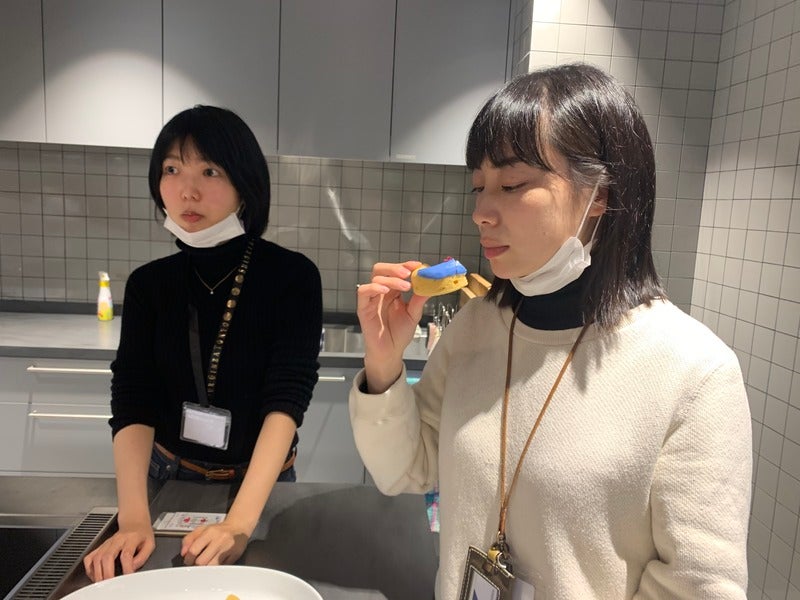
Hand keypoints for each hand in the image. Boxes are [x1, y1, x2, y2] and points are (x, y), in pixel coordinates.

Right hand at [83, 525, 154, 581]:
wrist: (134, 522)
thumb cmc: (142, 534)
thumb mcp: (150, 543)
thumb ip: (143, 557)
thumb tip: (132, 568)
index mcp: (131, 538)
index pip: (126, 554)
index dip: (126, 567)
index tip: (128, 577)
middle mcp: (117, 540)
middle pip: (107, 556)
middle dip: (107, 572)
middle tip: (110, 583)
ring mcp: (107, 543)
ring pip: (96, 557)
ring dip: (97, 572)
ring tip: (102, 582)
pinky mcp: (100, 546)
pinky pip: (89, 557)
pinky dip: (89, 568)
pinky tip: (95, 575)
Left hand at [181, 519, 248, 566]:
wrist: (238, 527)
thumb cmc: (218, 530)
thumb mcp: (202, 529)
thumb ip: (189, 539)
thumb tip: (183, 553)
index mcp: (210, 532)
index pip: (194, 550)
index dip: (188, 558)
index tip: (188, 560)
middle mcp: (219, 540)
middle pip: (201, 562)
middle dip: (196, 565)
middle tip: (196, 563)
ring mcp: (228, 549)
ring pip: (211, 567)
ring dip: (206, 568)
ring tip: (205, 564)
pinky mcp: (235, 556)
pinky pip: (221, 568)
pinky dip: (216, 569)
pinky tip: (215, 564)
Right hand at [357, 260, 428, 391]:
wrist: (390, 352)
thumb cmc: (399, 334)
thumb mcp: (414, 314)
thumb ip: (420, 299)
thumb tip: (430, 283)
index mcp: (393, 291)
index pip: (396, 272)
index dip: (406, 265)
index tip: (418, 266)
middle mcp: (381, 292)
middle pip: (381, 269)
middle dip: (395, 268)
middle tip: (409, 273)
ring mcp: (372, 299)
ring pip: (375, 278)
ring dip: (391, 278)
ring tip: (406, 286)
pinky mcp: (363, 308)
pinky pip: (363, 291)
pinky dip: (374, 287)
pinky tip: (386, 290)